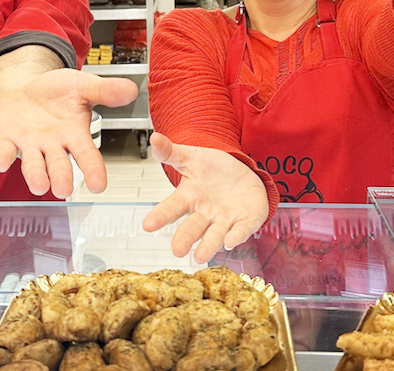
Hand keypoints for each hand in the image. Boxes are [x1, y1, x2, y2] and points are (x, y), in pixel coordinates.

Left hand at [0, 69, 137, 197]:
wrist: (26, 89)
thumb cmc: (57, 93)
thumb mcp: (82, 86)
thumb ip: (105, 90)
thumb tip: (132, 90)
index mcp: (74, 135)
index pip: (87, 155)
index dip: (94, 170)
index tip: (99, 186)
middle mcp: (53, 146)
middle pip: (59, 165)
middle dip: (61, 177)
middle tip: (63, 189)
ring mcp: (29, 146)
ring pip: (33, 165)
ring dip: (35, 176)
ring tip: (39, 186)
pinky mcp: (7, 140)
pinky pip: (4, 151)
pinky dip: (3, 157)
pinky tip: (2, 162)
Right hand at [142, 132, 268, 263]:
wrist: (241, 172)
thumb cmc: (212, 168)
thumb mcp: (192, 157)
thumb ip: (171, 152)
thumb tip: (154, 138)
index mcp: (190, 197)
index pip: (172, 207)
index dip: (160, 216)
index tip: (147, 226)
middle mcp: (205, 213)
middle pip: (193, 227)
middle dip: (185, 239)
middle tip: (177, 250)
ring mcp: (225, 219)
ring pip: (215, 235)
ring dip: (208, 246)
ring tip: (200, 256)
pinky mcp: (245, 221)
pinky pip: (241, 229)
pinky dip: (236, 236)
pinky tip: (230, 242)